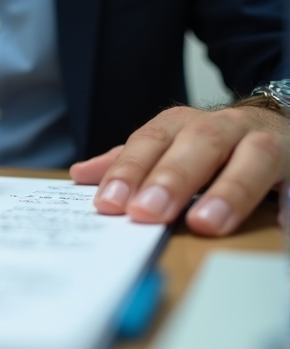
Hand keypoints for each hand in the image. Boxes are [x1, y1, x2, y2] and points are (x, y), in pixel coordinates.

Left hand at [69, 105, 288, 235]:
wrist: (274, 127)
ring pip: (252, 156)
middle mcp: (223, 126)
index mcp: (181, 124)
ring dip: (229, 190)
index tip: (110, 203)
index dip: (130, 170)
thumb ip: (129, 162)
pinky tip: (282, 223)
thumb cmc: (209, 146)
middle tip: (146, 213)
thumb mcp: (166, 147)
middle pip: (198, 144)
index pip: (150, 141)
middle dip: (171, 178)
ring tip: (205, 223)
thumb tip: (80, 175)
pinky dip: (289, 203)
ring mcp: (264, 141)